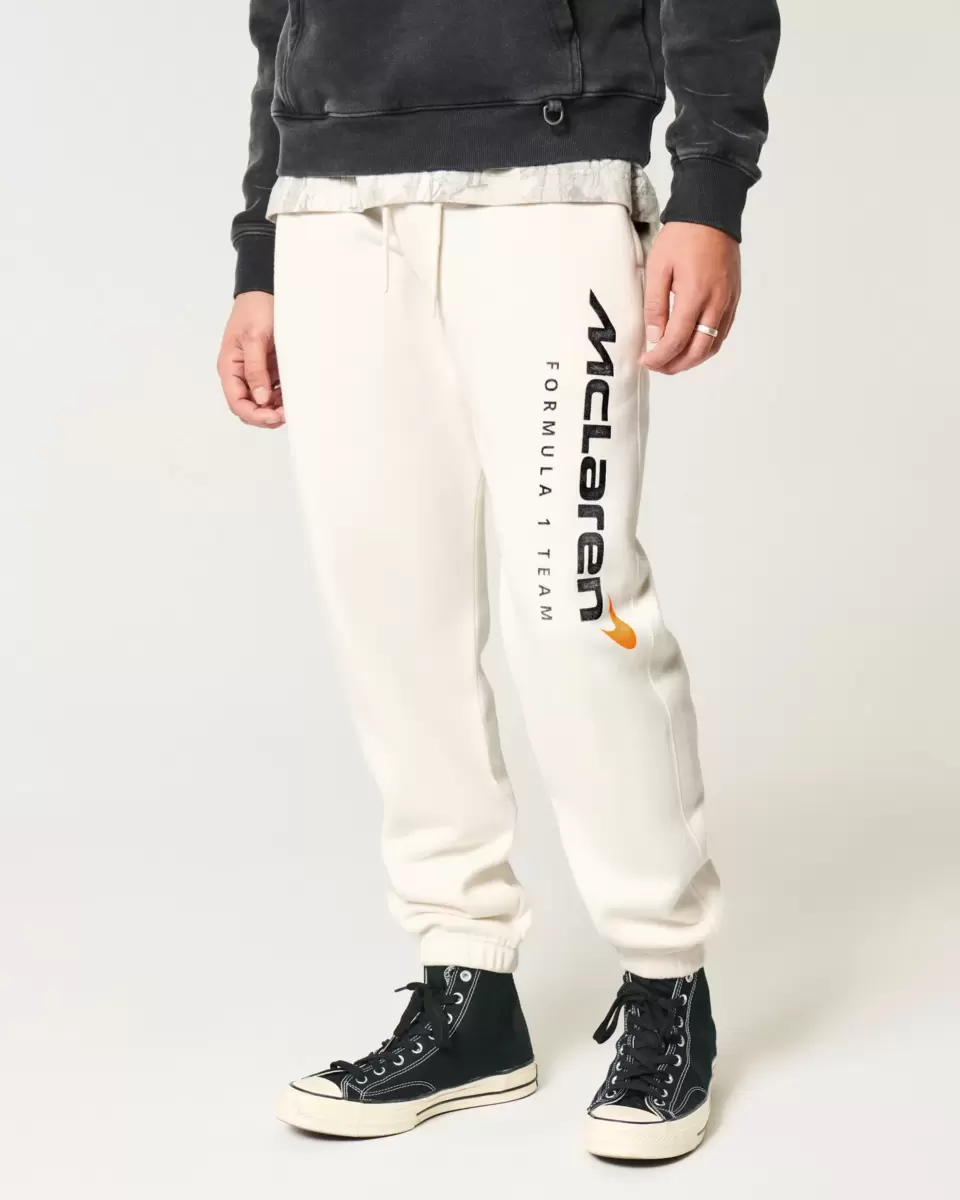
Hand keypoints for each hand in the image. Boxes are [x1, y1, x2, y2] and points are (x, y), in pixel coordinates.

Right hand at [217, 291, 284, 427]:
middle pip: (249, 408)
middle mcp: (239, 374)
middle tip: (289, 412)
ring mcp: (254, 373)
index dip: (256, 415)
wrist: (265, 290)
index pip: (237, 403)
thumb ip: (256, 370)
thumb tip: (260, 399)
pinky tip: (294, 394)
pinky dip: (283, 396)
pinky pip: (274, 391)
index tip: (276, 416)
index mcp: (229, 367)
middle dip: (267, 415)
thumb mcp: (255, 338)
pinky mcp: (268, 370)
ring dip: (277, 408)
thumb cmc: (255, 309)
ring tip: (294, 403)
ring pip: (262, 403)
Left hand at [640, 223, 740, 374]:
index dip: (659, 357)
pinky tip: (690, 345)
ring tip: (671, 360)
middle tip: (657, 366)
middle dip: (675, 365)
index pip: (677, 341)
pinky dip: (706, 346)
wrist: (712, 214)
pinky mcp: (734, 299)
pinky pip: (722, 332)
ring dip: (691, 360)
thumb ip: (655, 305)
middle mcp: (716, 303)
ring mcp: (728, 302)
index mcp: (695, 295)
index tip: (645, 361)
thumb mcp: (658, 267)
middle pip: (698, 351)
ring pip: (713, 346)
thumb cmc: (682, 236)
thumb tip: (654, 337)